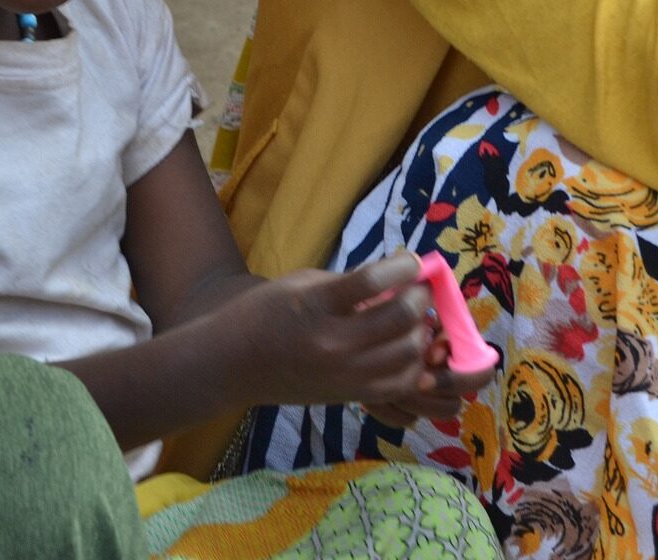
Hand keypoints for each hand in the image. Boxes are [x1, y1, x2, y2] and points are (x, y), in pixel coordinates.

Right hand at [220, 253, 493, 411]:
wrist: (236, 363)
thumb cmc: (268, 312)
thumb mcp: (304, 283)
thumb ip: (350, 282)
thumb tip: (398, 276)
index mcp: (316, 304)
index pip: (373, 281)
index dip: (404, 266)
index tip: (411, 261)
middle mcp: (332, 343)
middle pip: (400, 320)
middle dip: (419, 299)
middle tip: (418, 289)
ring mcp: (344, 374)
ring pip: (408, 355)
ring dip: (421, 331)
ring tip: (415, 319)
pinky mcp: (351, 395)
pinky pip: (400, 383)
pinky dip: (414, 364)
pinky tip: (408, 347)